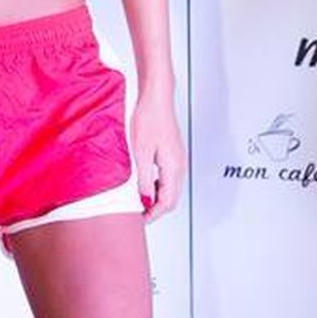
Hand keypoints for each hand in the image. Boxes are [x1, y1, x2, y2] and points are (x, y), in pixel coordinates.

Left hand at [132, 92, 185, 222]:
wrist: (156, 98)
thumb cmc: (148, 119)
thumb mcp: (140, 153)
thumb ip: (142, 180)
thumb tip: (144, 200)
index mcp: (173, 167)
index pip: (167, 202)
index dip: (153, 215)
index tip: (139, 220)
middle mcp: (179, 165)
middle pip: (171, 199)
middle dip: (155, 210)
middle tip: (137, 214)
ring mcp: (177, 160)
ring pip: (170, 189)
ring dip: (156, 198)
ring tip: (137, 201)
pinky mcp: (172, 154)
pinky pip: (167, 178)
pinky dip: (156, 186)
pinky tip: (143, 183)